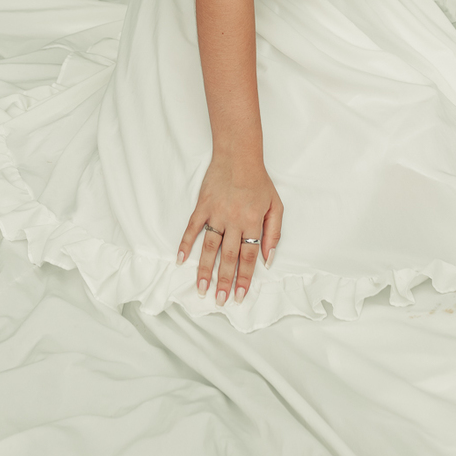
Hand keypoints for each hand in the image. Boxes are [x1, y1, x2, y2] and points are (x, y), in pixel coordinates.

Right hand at [177, 153, 282, 303]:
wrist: (238, 155)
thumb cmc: (259, 181)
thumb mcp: (275, 206)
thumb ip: (273, 233)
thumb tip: (268, 260)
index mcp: (252, 222)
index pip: (249, 256)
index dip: (245, 278)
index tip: (240, 296)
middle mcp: (233, 220)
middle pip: (229, 256)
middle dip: (224, 280)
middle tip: (219, 300)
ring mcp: (216, 213)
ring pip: (209, 247)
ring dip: (205, 269)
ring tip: (201, 289)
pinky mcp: (202, 206)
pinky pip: (192, 228)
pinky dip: (185, 243)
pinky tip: (180, 259)